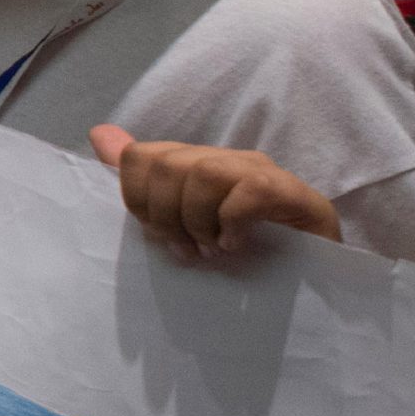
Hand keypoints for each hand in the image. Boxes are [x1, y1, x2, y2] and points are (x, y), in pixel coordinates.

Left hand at [88, 126, 340, 261]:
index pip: (142, 156)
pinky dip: (233, 223)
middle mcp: (229, 159)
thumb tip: (100, 135)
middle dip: (165, 216)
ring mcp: (263, 172)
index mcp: (198, 163)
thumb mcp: (186, 221)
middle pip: (168, 165)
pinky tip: (236, 245)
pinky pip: (249, 192)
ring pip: (205, 173)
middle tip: (186, 249)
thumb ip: (146, 180)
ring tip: (211, 249)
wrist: (314, 280)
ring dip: (198, 221)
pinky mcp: (295, 195)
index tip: (155, 234)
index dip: (136, 198)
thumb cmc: (241, 253)